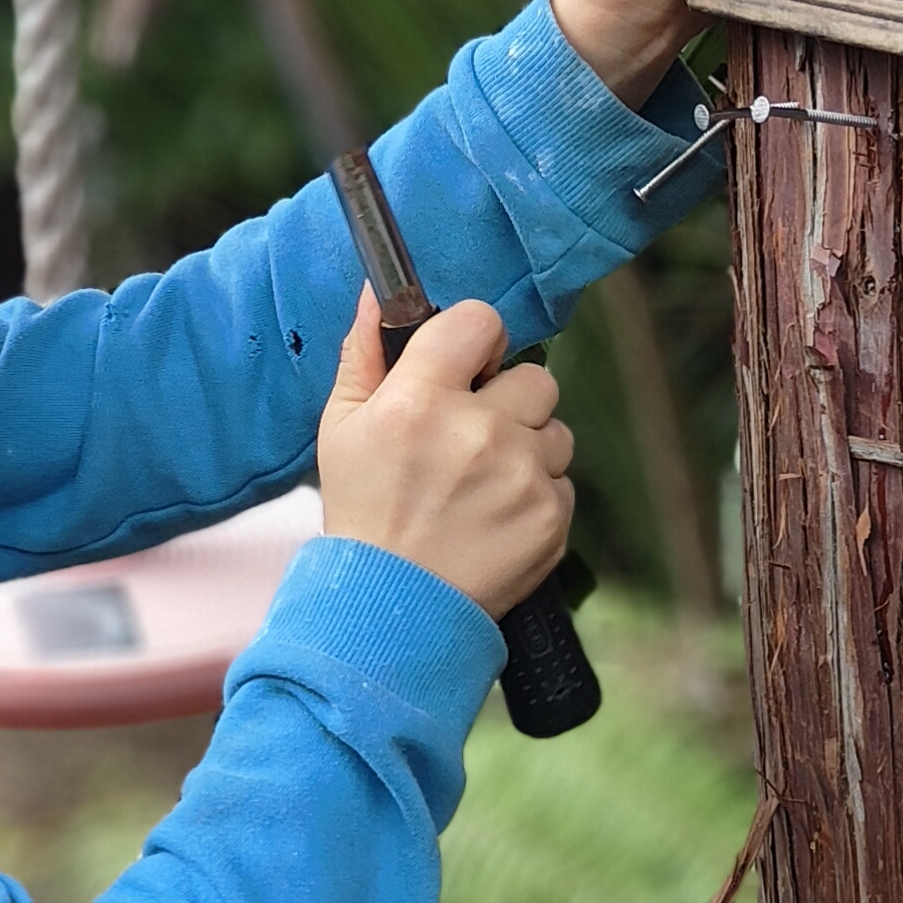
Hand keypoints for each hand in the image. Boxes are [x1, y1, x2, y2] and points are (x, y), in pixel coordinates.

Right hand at [316, 288, 574, 618]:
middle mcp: (479, 431)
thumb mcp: (340, 429)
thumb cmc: (363, 512)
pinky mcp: (551, 517)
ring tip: (483, 485)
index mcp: (421, 400)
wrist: (391, 610)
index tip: (465, 367)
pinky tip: (496, 518)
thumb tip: (377, 291)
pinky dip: (536, 496)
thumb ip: (363, 354)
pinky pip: (562, 481)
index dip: (475, 340)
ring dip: (528, 449)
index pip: (480, 321)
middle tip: (471, 439)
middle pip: (535, 376)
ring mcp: (522, 476)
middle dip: (508, 401)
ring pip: (555, 430)